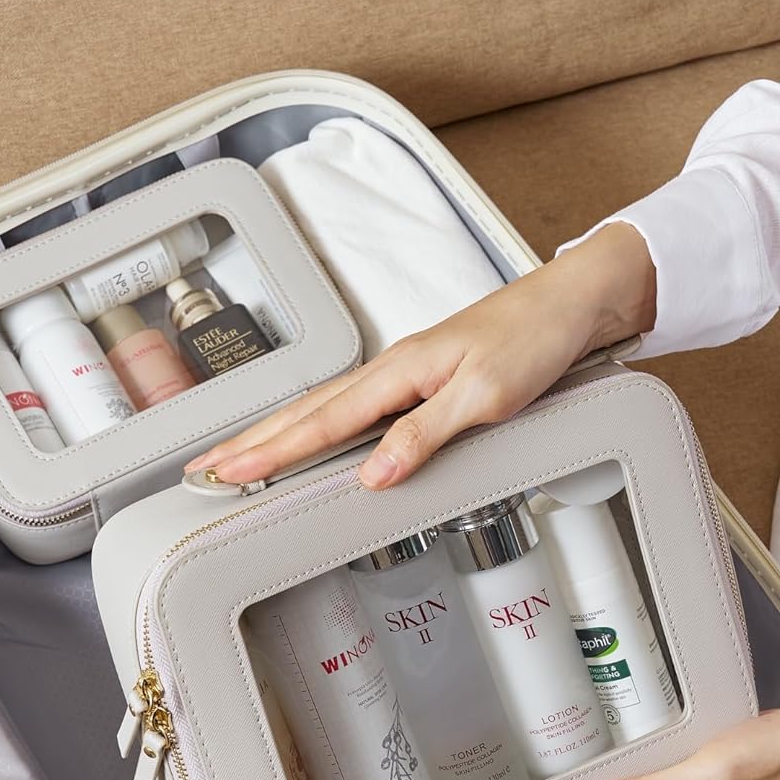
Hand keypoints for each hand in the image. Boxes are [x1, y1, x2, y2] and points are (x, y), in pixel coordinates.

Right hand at [185, 223, 654, 488]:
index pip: (321, 423)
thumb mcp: (484, 397)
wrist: (572, 305)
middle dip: (253, 443)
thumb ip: (425, 436)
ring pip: (326, 410)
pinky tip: (314, 441)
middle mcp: (393, 371)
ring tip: (241, 457)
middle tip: (207, 470)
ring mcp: (405, 375)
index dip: (271, 452)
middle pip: (307, 413)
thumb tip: (373, 474)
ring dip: (279, 435)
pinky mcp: (423, 382)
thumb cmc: (534, 341)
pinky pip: (356, 411)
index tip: (228, 472)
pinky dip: (322, 429)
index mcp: (399, 373)